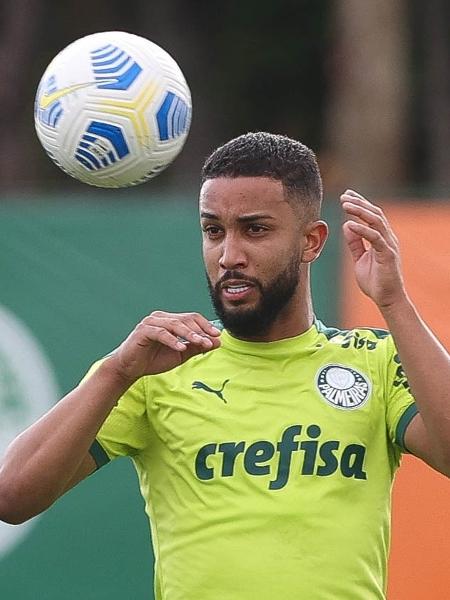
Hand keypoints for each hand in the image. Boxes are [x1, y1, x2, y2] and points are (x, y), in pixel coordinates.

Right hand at [106, 311, 220, 382]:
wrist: (130, 369)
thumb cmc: (153, 360)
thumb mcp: (180, 355)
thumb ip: (196, 347)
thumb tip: (216, 342)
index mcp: (170, 320)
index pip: (191, 317)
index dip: (205, 325)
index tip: (217, 335)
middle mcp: (161, 317)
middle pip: (185, 319)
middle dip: (200, 330)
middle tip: (210, 341)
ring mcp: (151, 322)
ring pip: (175, 324)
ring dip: (190, 334)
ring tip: (200, 343)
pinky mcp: (143, 331)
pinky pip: (161, 333)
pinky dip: (172, 340)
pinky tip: (180, 347)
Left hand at [340, 190, 406, 308]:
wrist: (387, 299)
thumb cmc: (375, 280)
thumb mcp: (360, 258)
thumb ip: (355, 243)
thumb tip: (347, 225)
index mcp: (381, 237)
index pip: (372, 215)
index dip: (360, 203)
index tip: (346, 195)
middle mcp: (387, 238)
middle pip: (375, 213)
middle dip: (359, 203)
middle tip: (343, 196)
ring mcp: (389, 245)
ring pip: (376, 221)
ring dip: (360, 211)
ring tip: (345, 204)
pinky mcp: (388, 254)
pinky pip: (375, 238)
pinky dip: (362, 230)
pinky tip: (350, 224)